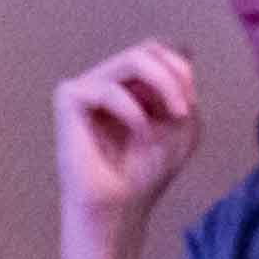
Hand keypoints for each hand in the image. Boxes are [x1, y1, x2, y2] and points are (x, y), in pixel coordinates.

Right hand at [55, 41, 204, 251]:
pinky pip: (108, 88)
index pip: (159, 51)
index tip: (189, 107)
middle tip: (185, 109)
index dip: (181, 69)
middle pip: (149, 48)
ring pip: (133, 57)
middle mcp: (107, 80)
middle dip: (175, 75)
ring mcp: (87, 87)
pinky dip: (133, 111)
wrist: (118, 210)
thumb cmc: (145, 174)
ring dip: (164, 84)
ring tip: (176, 116)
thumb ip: (184, 87)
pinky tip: (141, 135)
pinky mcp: (69, 98)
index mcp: (130, 86)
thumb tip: (182, 49)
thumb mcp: (182, 125)